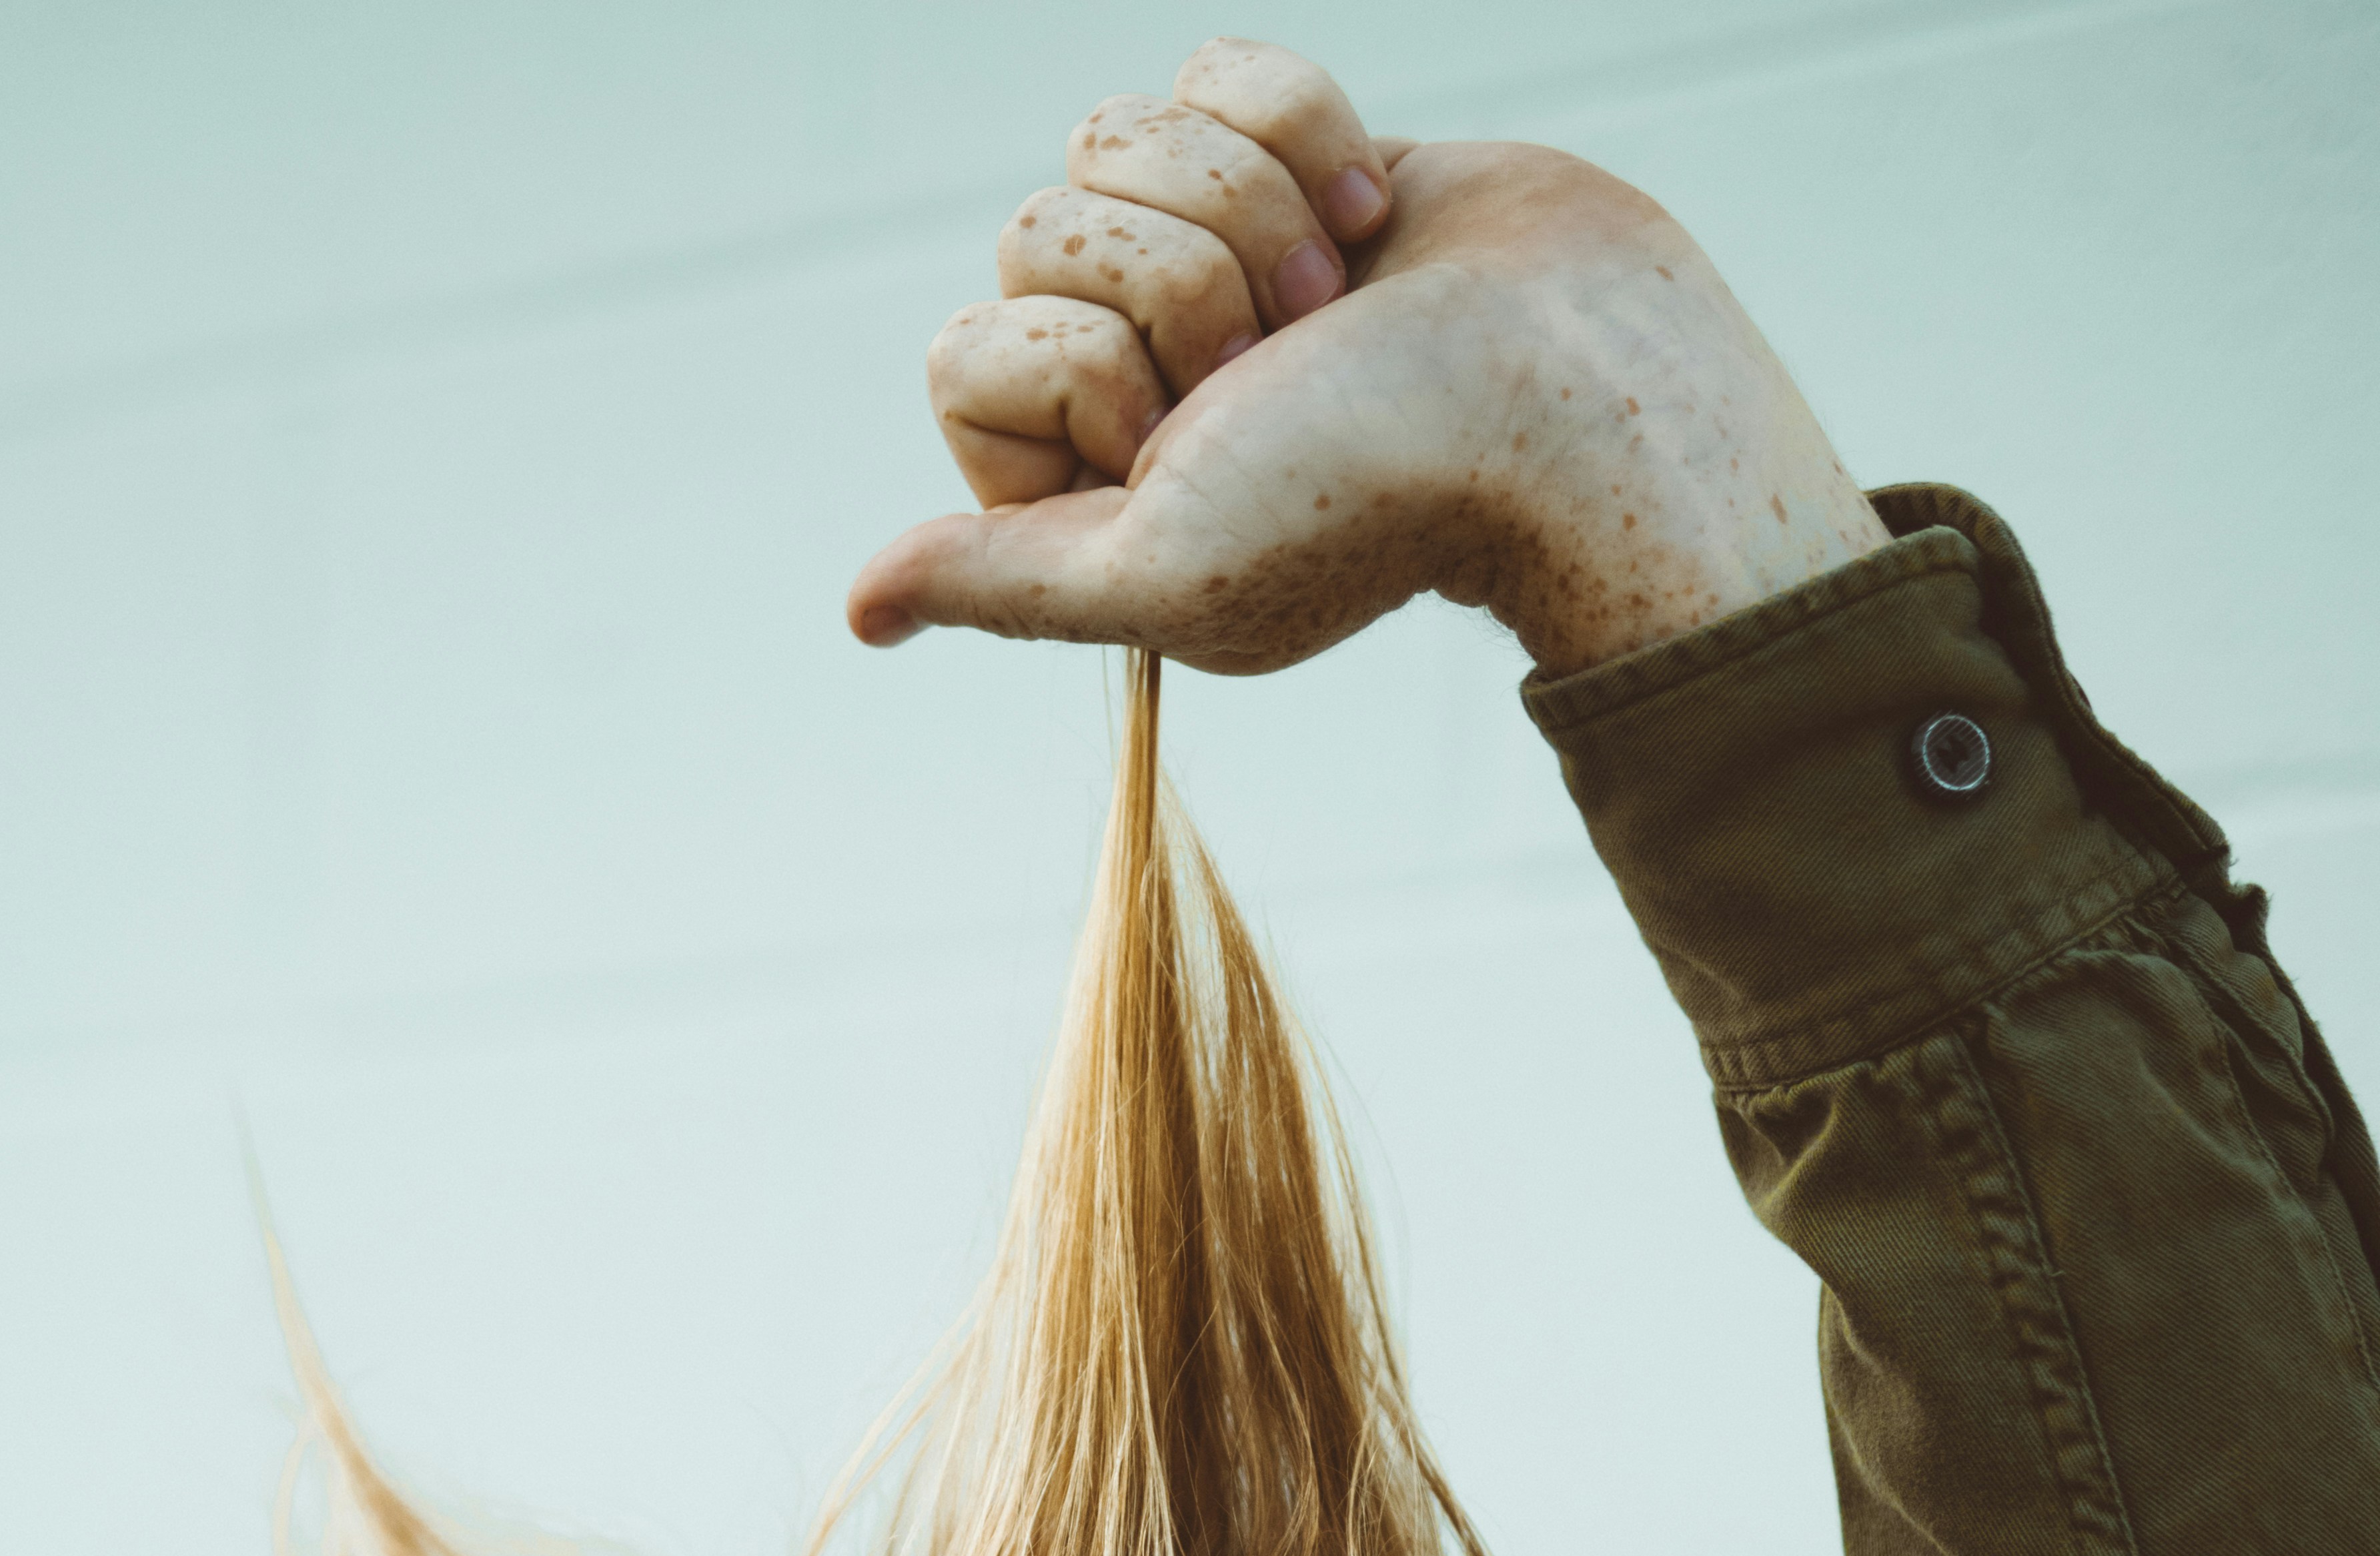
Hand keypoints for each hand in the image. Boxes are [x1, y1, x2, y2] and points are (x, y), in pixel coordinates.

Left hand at [847, 45, 1884, 680]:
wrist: (1565, 390)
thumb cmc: (1371, 496)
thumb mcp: (1160, 574)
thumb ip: (1001, 580)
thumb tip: (860, 609)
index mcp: (1086, 481)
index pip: (972, 350)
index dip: (1079, 366)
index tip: (1186, 431)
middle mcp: (1139, 370)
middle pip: (1040, 232)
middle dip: (1176, 281)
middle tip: (1286, 367)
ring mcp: (1214, 261)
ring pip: (1117, 137)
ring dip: (1242, 206)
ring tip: (1338, 303)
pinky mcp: (1289, 167)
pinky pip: (1210, 75)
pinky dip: (1297, 126)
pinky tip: (1368, 218)